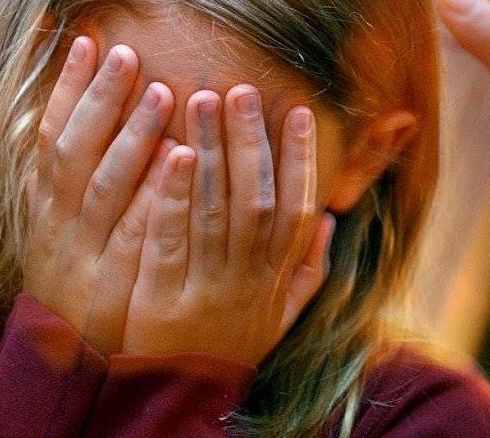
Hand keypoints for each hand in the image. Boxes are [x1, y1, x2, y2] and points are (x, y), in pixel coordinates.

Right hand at [24, 38, 174, 355]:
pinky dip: (154, 196)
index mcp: (43, 202)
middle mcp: (58, 222)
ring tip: (162, 93)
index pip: (50, 135)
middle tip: (128, 53)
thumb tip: (79, 104)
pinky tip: (179, 159)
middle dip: (99, 101)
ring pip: (104, 188)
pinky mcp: (115, 282)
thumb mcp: (56, 219)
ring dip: (131, 138)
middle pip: (74, 153)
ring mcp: (85, 253)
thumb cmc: (68, 273)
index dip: (67, 88)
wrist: (63, 355)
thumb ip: (66, 169)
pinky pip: (136, 234)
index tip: (87, 39)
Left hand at [121, 86, 333, 365]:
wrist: (180, 400)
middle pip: (255, 199)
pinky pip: (171, 241)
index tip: (298, 112)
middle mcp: (248, 278)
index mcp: (276, 276)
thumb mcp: (282, 315)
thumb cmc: (233, 345)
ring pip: (214, 210)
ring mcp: (207, 287)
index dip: (300, 159)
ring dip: (208, 152)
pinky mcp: (162, 298)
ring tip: (198, 99)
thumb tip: (326, 219)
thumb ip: (309, 269)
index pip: (296, 208)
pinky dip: (173, 196)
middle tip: (239, 89)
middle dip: (249, 141)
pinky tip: (170, 155)